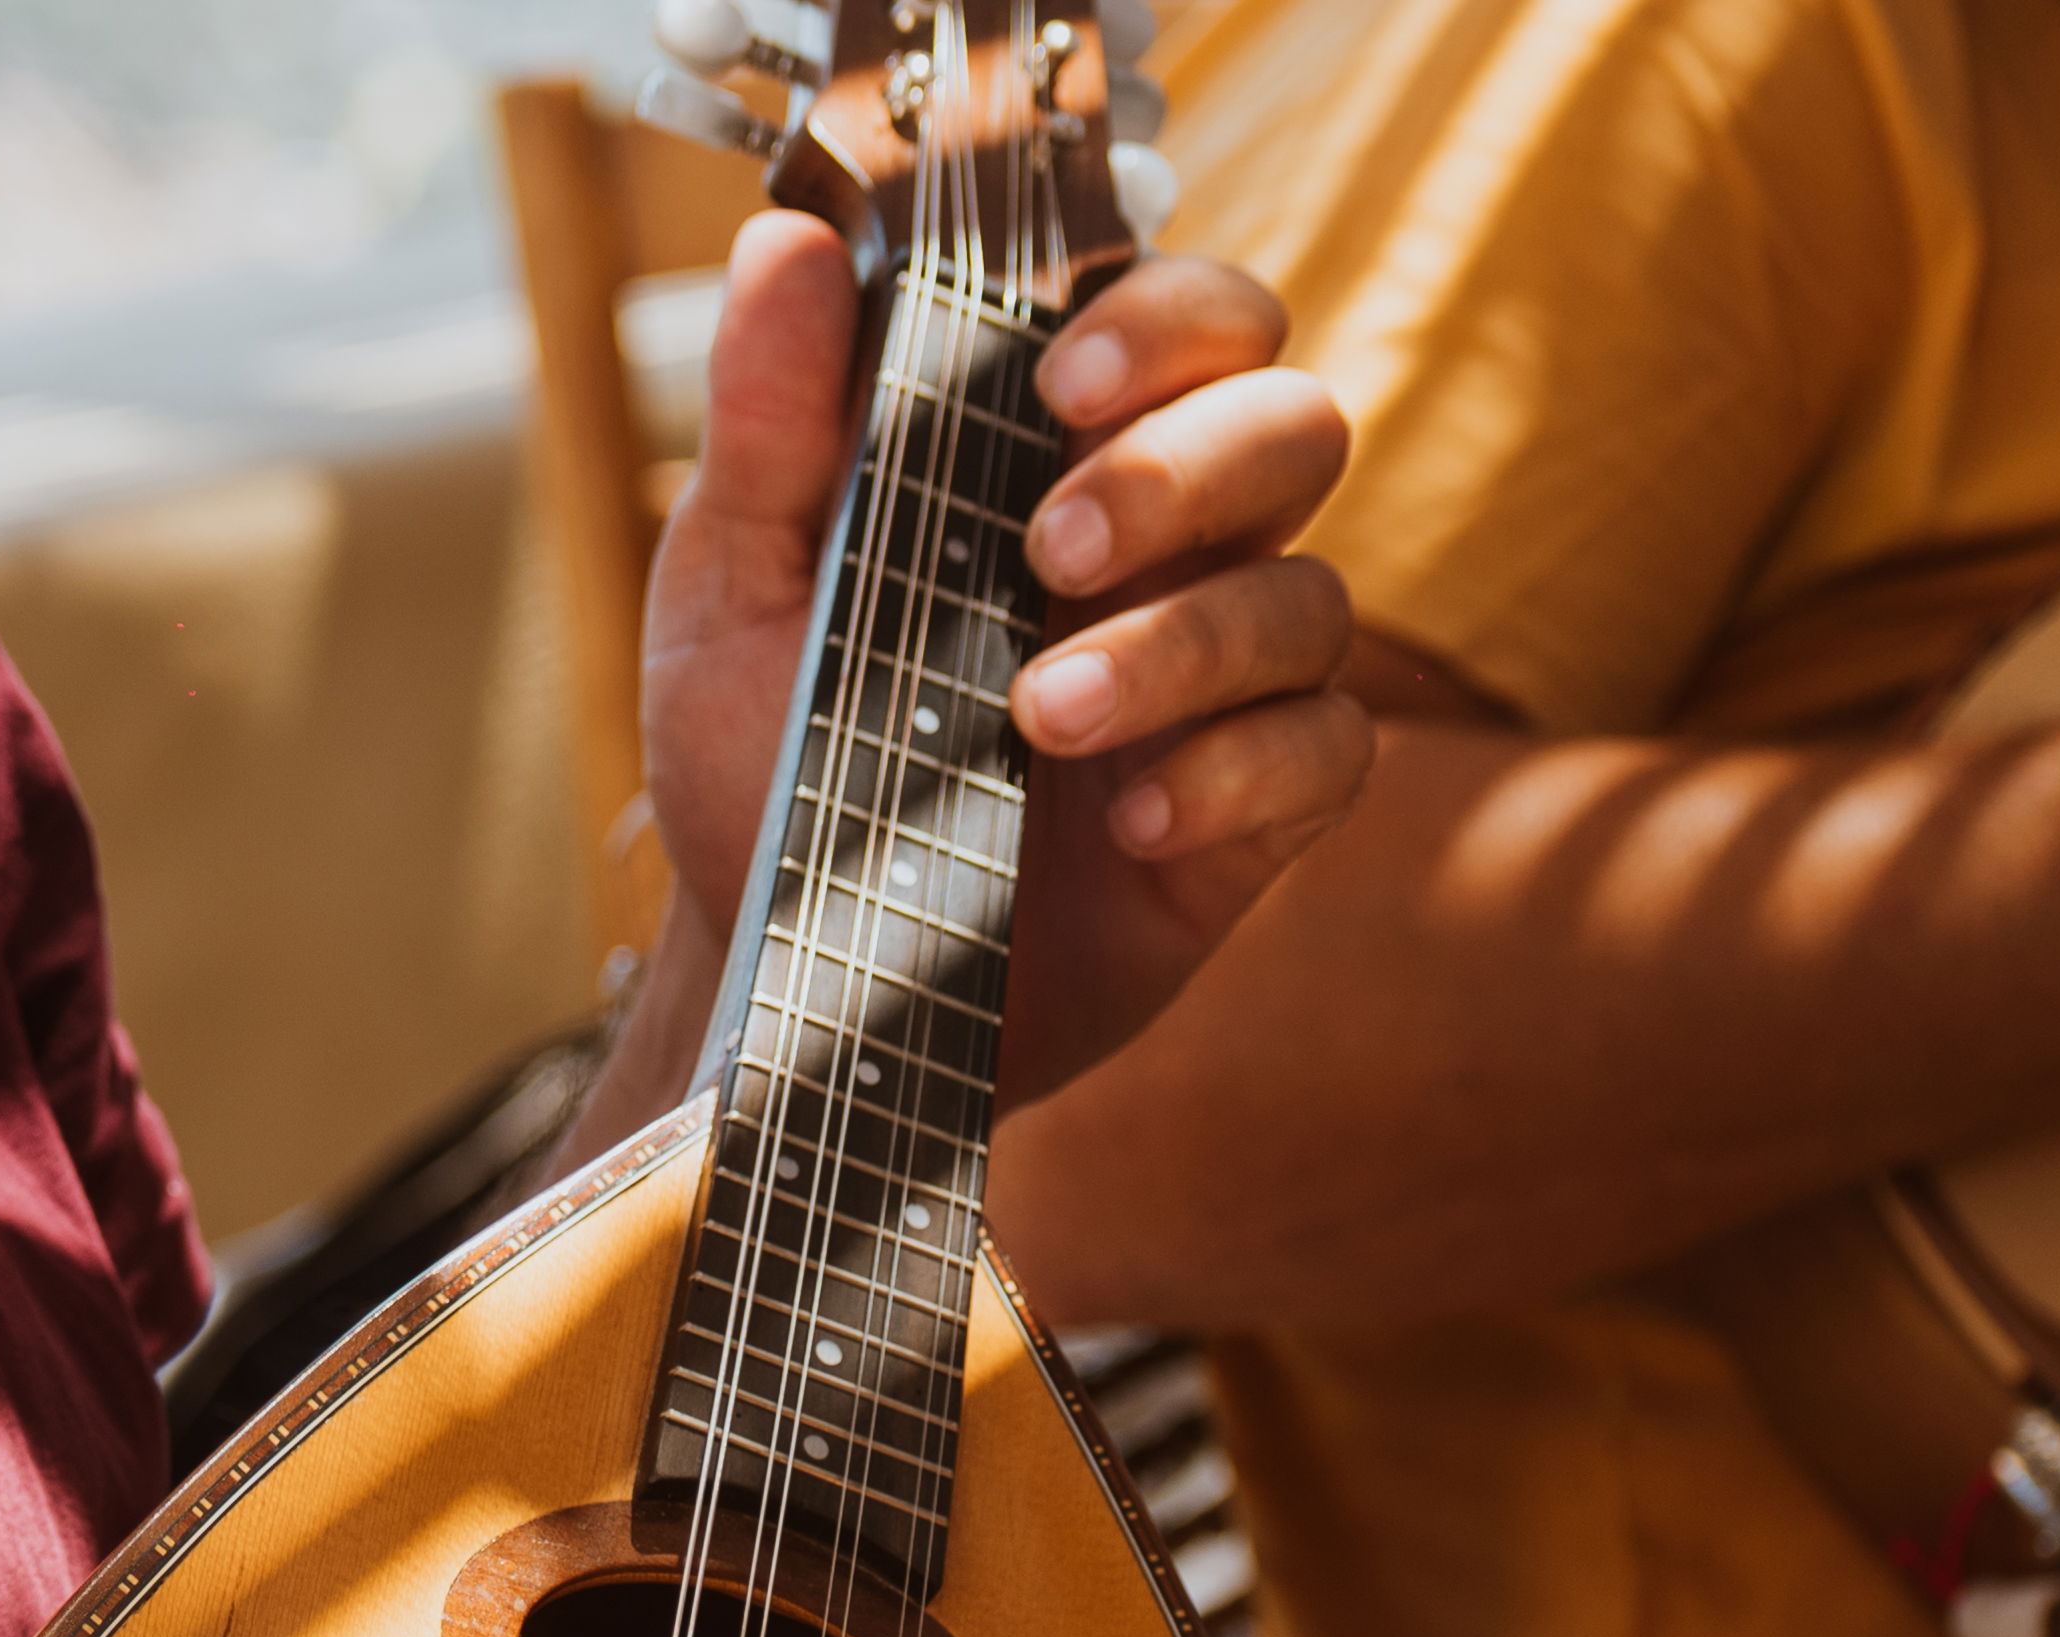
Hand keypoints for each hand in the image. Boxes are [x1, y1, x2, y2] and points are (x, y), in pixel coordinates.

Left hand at [642, 217, 1365, 1108]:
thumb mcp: (732, 592)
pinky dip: (1236, 777)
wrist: (789, 972)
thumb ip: (770, 422)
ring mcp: (1221, 680)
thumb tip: (785, 241)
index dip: (1165, 320)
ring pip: (1311, 599)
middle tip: (1048, 552)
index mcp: (1056, 458)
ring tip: (1039, 718)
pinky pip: (1328, 754)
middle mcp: (1168, 548)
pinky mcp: (1254, 811)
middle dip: (1184, 474)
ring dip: (1183, 646)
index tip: (1061, 382)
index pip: (1192, 320)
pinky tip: (1130, 826)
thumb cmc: (765, 761)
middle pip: (1292, 425)